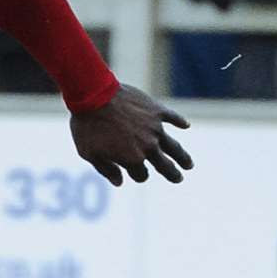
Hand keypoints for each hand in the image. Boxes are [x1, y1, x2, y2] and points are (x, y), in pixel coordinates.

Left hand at [70, 84, 192, 185]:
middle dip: (172, 174)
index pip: (141, 175)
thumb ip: (106, 169)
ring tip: (189, 165)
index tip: (133, 171)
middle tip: (178, 178)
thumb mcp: (89, 153)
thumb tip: (120, 182)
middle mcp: (148, 146)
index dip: (137, 175)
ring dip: (182, 157)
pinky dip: (179, 121)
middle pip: (165, 166)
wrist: (93, 95)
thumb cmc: (87, 126)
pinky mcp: (156, 110)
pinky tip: (185, 125)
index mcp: (132, 159)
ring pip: (174, 147)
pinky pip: (172, 117)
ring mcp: (154, 128)